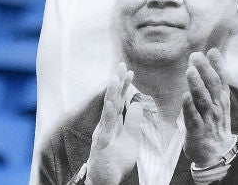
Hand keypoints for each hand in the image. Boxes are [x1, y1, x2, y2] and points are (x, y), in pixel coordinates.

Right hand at [83, 63, 137, 184]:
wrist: (105, 182)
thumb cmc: (116, 161)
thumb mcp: (130, 139)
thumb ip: (132, 122)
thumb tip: (136, 103)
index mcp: (113, 123)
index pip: (119, 101)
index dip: (124, 86)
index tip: (129, 70)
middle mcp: (106, 125)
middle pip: (112, 100)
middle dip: (117, 83)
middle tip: (120, 65)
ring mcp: (102, 134)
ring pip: (107, 110)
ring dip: (111, 94)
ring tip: (114, 78)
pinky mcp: (101, 145)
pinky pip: (105, 128)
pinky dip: (108, 115)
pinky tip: (112, 103)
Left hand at [182, 49, 234, 165]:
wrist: (217, 155)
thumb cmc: (215, 124)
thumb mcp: (219, 102)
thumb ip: (214, 80)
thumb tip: (212, 54)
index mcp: (222, 100)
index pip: (222, 79)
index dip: (217, 65)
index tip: (212, 51)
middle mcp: (217, 107)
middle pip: (212, 86)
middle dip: (205, 70)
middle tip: (196, 56)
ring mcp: (207, 119)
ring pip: (203, 99)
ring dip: (197, 85)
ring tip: (190, 71)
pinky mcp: (197, 130)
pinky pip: (193, 117)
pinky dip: (189, 107)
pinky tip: (185, 96)